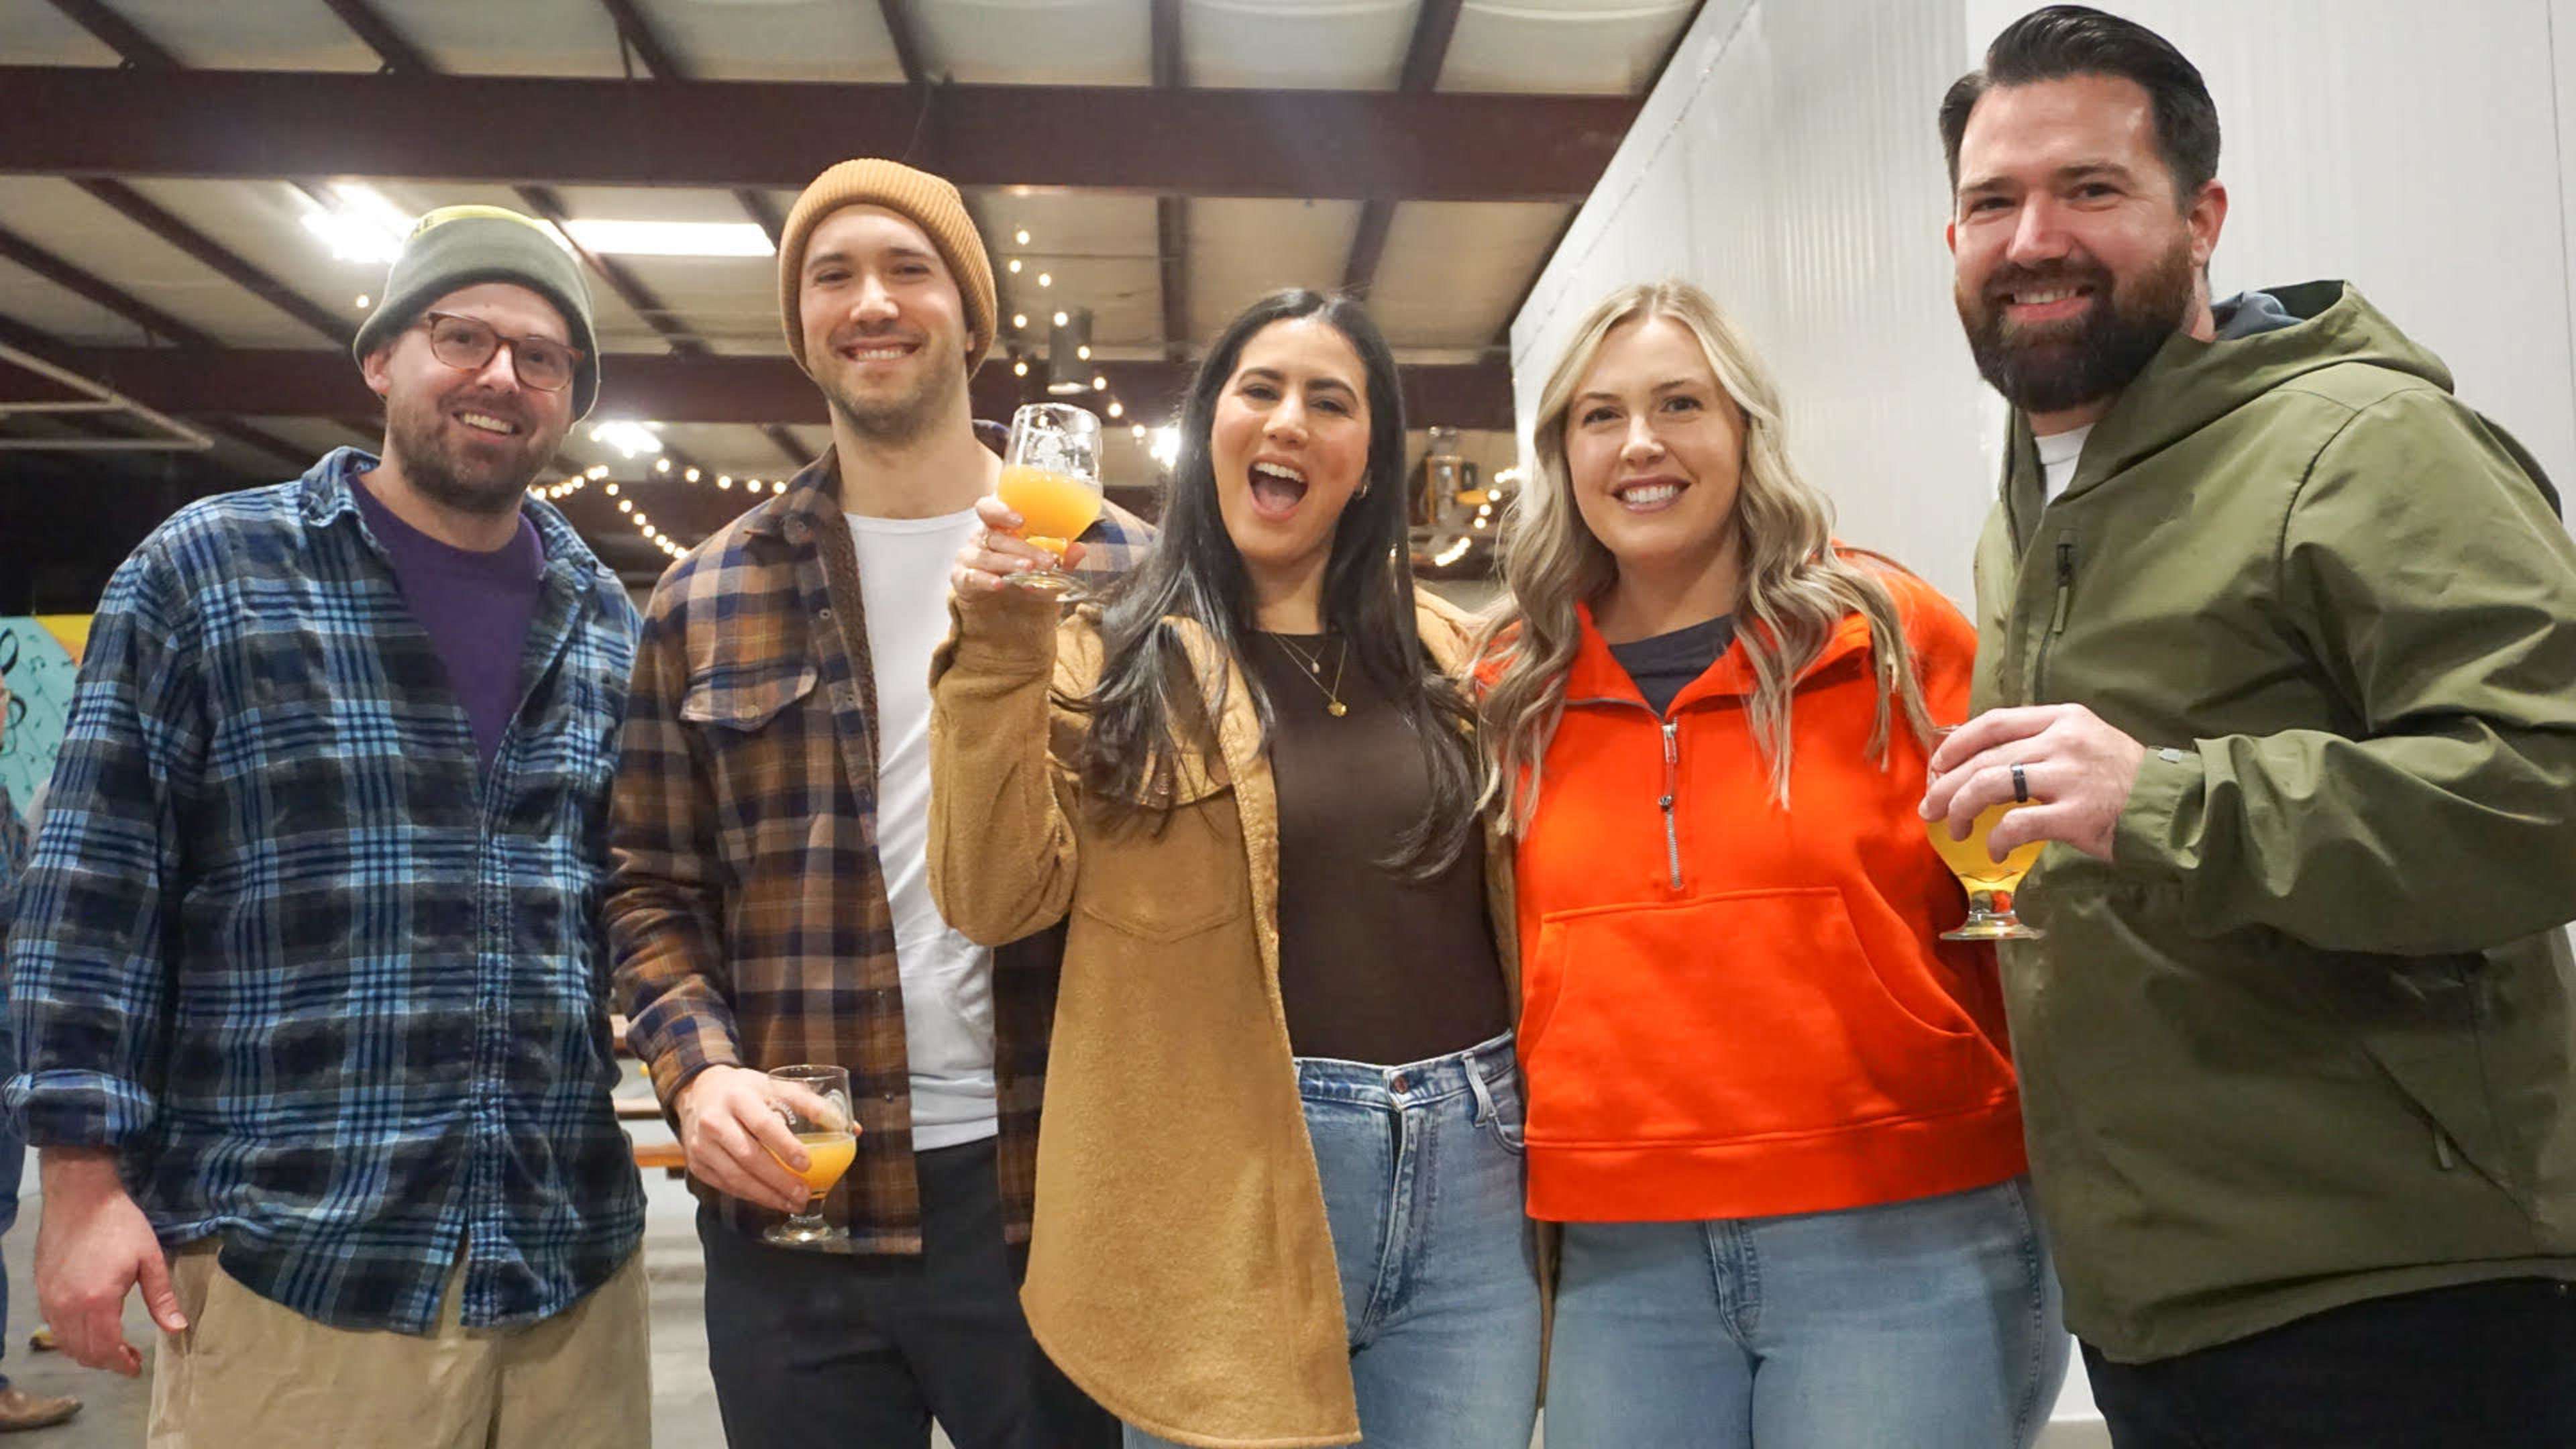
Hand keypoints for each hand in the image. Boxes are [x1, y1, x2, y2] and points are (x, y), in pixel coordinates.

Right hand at [35, 1147, 186, 1375]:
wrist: (80, 1197)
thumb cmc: (120, 1225)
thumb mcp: (150, 1259)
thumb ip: (162, 1298)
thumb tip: (177, 1328)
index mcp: (97, 1301)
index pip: (105, 1349)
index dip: (121, 1364)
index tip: (136, 1367)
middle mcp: (67, 1307)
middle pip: (83, 1352)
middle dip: (107, 1362)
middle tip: (129, 1359)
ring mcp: (50, 1300)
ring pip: (65, 1343)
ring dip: (88, 1352)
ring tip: (113, 1347)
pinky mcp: (42, 1291)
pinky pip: (54, 1327)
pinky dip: (71, 1338)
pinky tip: (90, 1329)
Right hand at [673, 1065, 852, 1214]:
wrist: (699, 1092)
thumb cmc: (746, 1090)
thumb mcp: (775, 1085)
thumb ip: (812, 1104)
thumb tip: (853, 1128)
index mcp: (738, 1096)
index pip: (763, 1125)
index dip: (786, 1146)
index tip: (807, 1163)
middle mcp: (715, 1120)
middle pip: (749, 1156)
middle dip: (779, 1180)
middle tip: (804, 1193)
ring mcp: (701, 1144)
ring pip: (735, 1177)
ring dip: (767, 1195)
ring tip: (793, 1203)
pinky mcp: (697, 1163)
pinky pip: (726, 1185)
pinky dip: (751, 1196)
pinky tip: (772, 1200)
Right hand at [950, 495, 1086, 605]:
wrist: (1005, 614)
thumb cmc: (1024, 580)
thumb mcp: (1048, 572)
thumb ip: (1063, 561)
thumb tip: (1080, 548)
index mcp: (998, 527)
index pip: (989, 508)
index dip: (1000, 510)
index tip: (1021, 520)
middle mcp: (981, 538)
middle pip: (997, 537)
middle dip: (1024, 548)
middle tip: (1047, 560)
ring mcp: (969, 558)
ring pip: (987, 557)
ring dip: (1010, 563)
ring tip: (1029, 569)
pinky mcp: (962, 579)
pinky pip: (971, 577)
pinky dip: (986, 580)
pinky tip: (999, 584)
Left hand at [1922, 703, 2146, 862]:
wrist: (2175, 807)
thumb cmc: (2124, 778)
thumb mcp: (2086, 741)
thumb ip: (2042, 743)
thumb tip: (1984, 760)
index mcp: (2062, 718)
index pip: (1993, 722)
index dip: (1956, 744)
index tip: (1936, 766)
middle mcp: (2063, 740)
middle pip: (1983, 757)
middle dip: (1946, 785)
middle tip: (1930, 808)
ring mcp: (2069, 776)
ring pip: (1990, 785)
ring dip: (1961, 809)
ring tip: (1955, 829)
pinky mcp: (2076, 814)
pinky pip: (2016, 825)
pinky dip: (1995, 840)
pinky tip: (1993, 852)